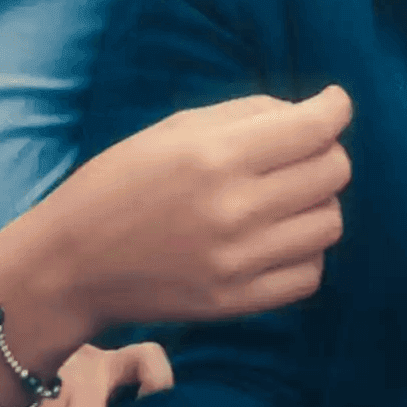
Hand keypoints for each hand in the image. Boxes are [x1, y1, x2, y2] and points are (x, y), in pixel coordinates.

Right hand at [3, 87, 354, 339]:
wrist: (71, 265)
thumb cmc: (120, 183)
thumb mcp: (174, 129)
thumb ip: (247, 114)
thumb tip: (312, 112)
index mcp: (215, 157)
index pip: (314, 129)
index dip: (334, 108)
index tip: (332, 104)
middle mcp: (234, 210)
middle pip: (333, 172)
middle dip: (325, 151)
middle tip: (298, 152)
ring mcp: (239, 263)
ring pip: (330, 222)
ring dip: (317, 203)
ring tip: (284, 197)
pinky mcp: (238, 302)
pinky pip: (311, 273)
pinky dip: (304, 251)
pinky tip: (275, 238)